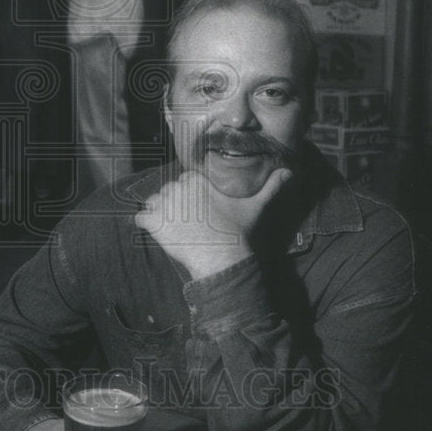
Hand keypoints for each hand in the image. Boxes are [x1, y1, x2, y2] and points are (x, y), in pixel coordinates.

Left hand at [135, 167, 291, 279]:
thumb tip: (290, 172)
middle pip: (169, 191)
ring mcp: (162, 204)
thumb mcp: (255, 206)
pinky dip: (146, 225)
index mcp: (196, 178)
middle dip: (176, 205)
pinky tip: (160, 233)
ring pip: (155, 203)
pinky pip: (141, 218)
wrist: (222, 258)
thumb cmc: (236, 231)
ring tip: (177, 229)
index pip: (185, 181)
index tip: (200, 212)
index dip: (191, 197)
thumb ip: (271, 187)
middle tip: (190, 223)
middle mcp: (176, 186)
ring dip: (160, 214)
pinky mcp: (152, 222)